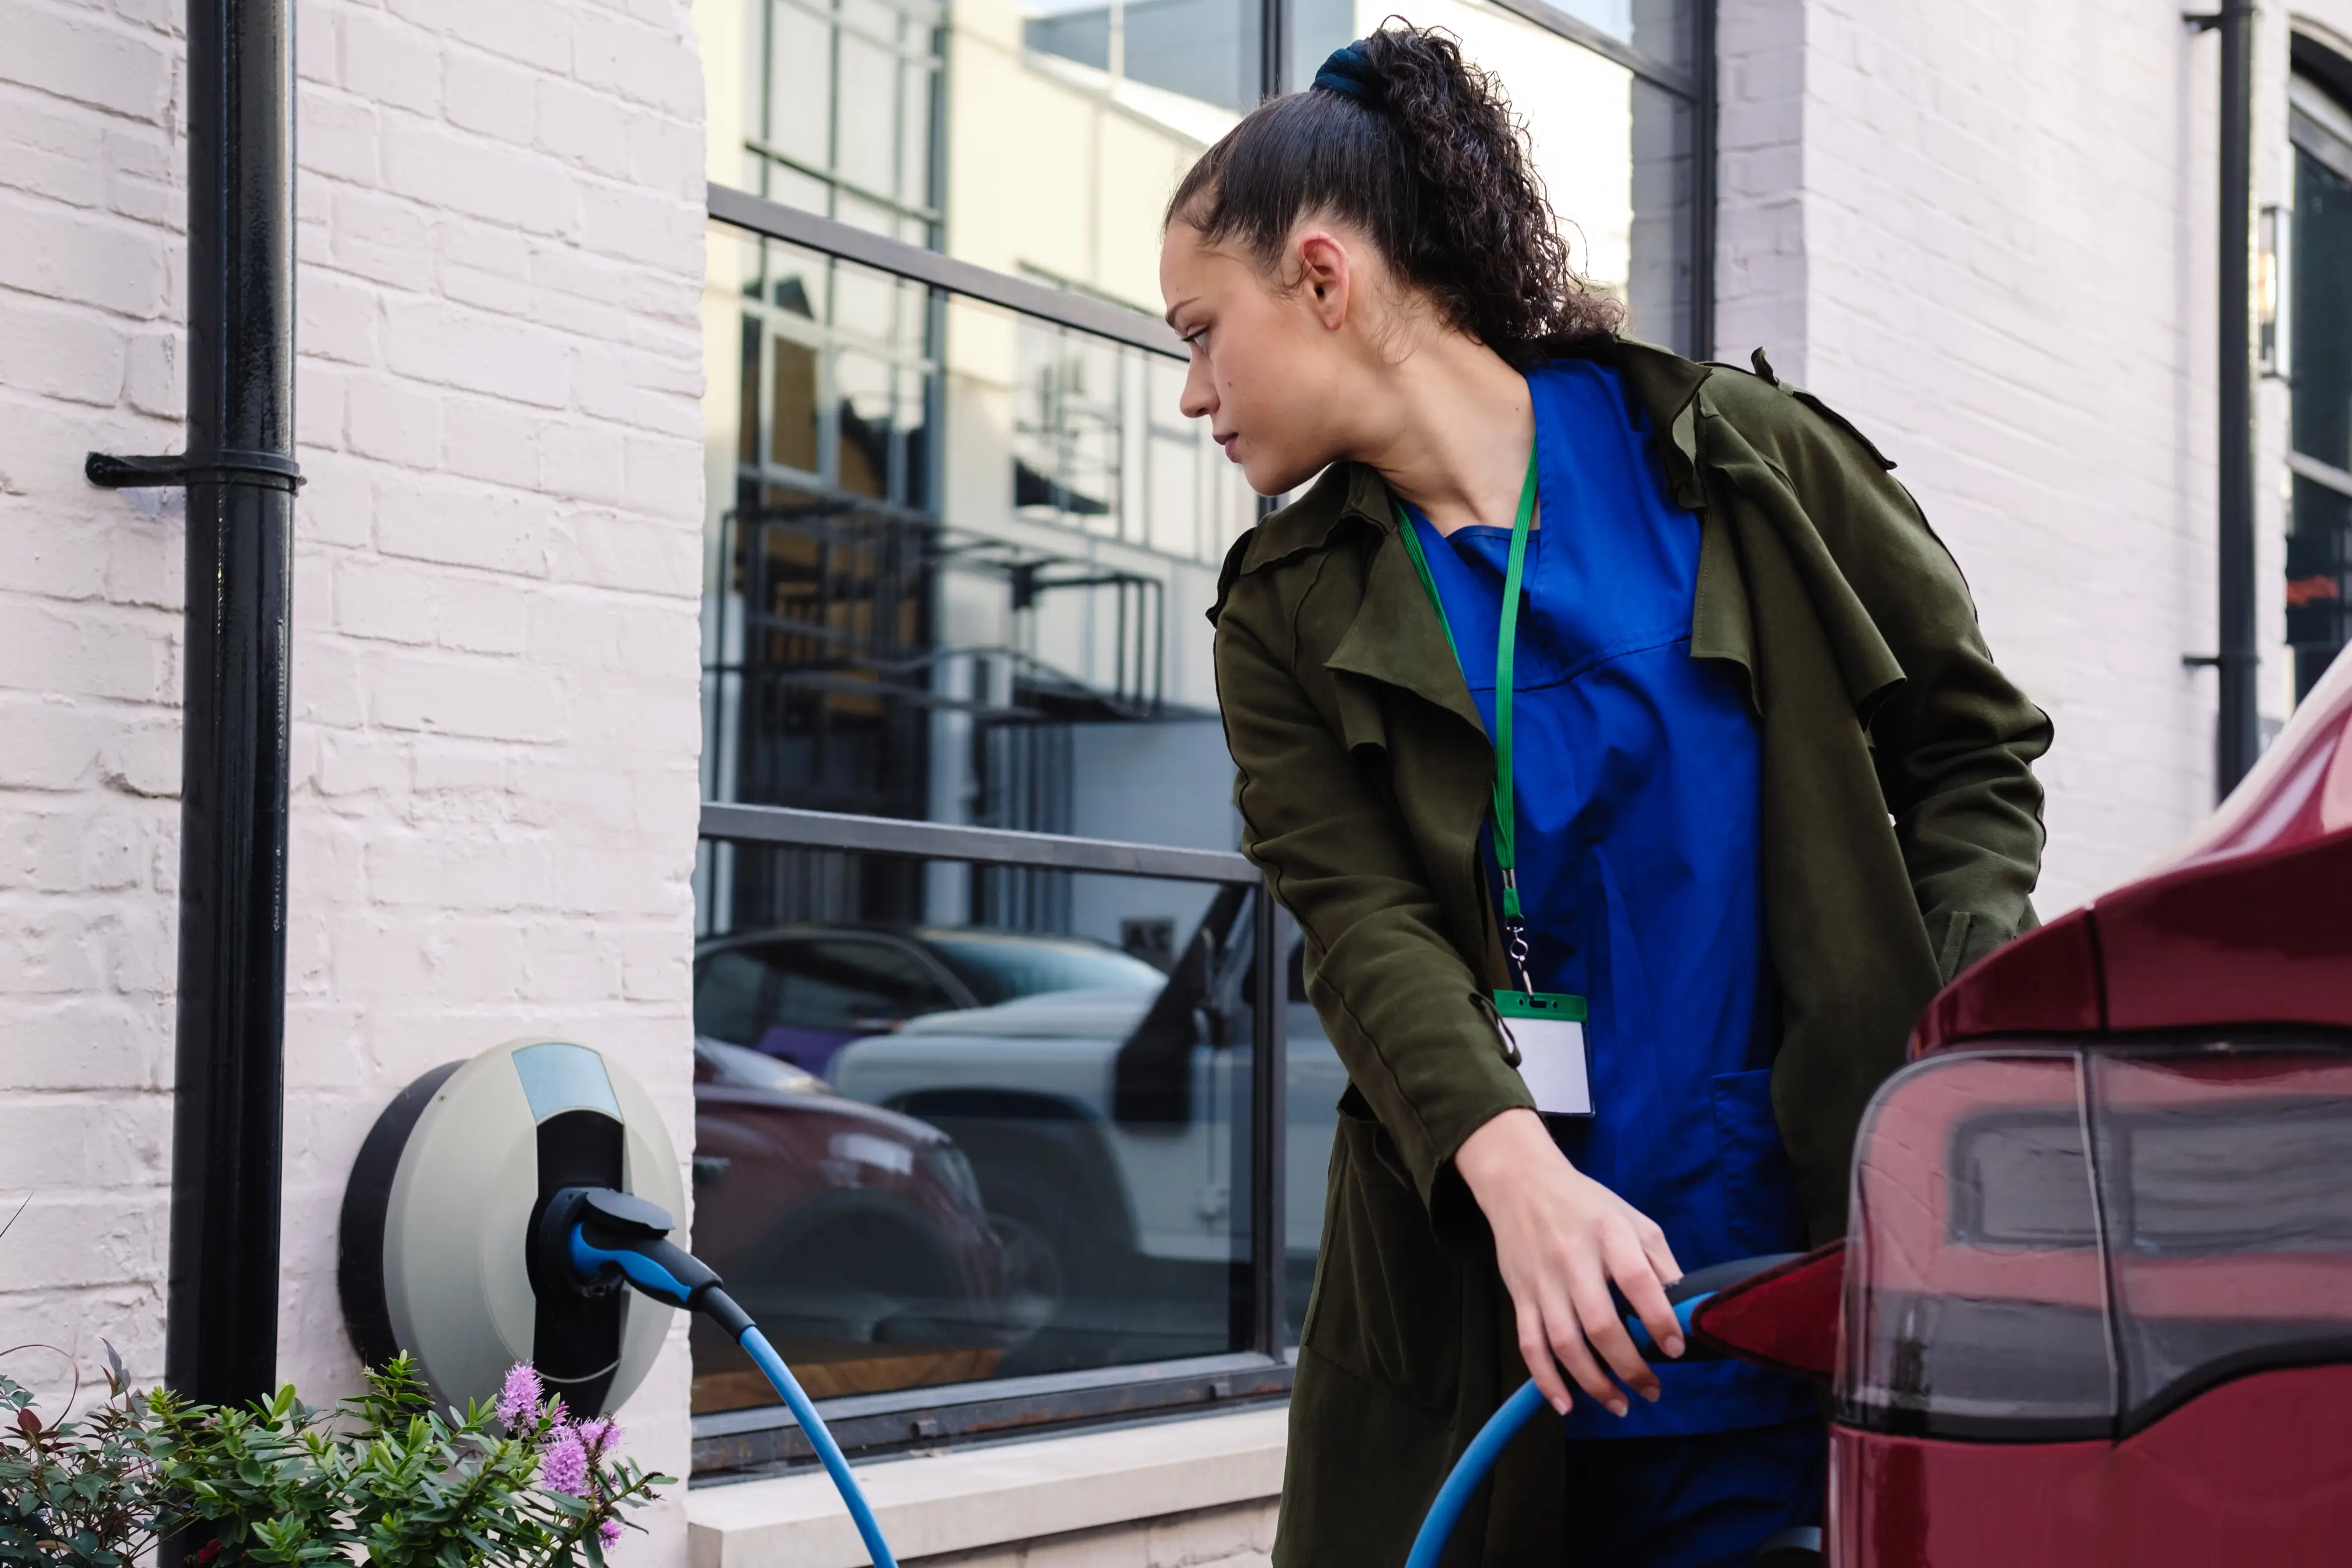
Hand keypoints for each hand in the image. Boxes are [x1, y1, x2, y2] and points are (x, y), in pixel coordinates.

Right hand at [1454, 1108, 1684, 1416]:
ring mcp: (1542, 1281)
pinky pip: (1529, 1344)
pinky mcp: (1520, 1295)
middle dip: (1630, 1367)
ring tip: (1620, 1404)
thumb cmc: (1586, 1204)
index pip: (1637, 1281)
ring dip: (1593, 1382)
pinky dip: (1545, 1379)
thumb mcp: (1632, 1219)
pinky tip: (1566, 1404)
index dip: (1658, 1319)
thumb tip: (1682, 1308)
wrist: (1520, 1183)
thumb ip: (1659, 1261)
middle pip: (1600, 1324)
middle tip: (1652, 1390)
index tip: (1674, 1348)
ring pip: (1564, 1343)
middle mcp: (1572, 1259)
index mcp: (1608, 1234)